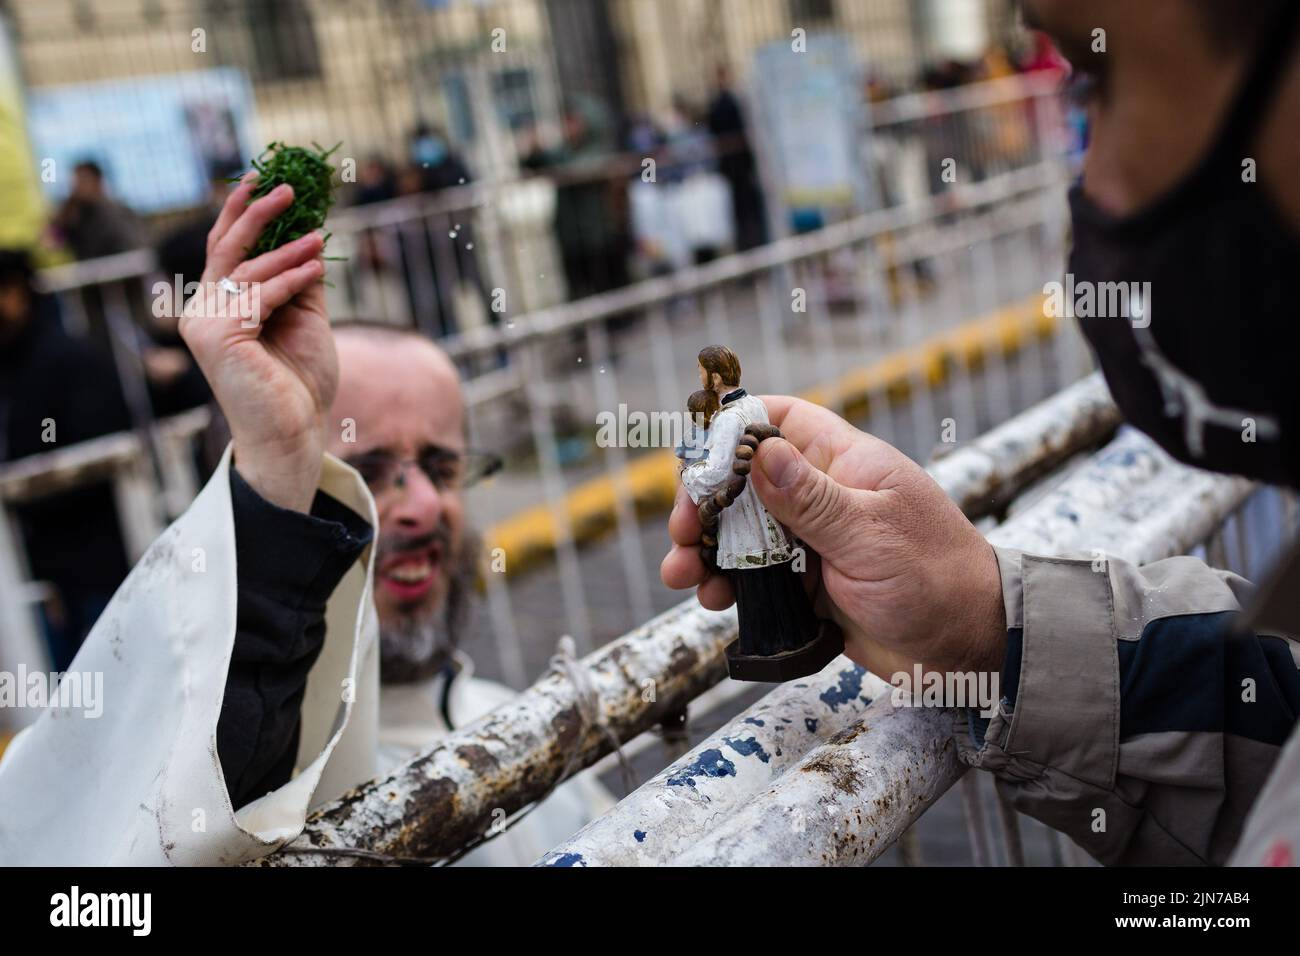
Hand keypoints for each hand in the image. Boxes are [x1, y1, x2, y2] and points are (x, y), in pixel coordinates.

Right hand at [179, 176, 335, 512]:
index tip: (264, 178)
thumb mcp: (305, 318)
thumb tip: (312, 235)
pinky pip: (259, 296)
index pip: (227, 249)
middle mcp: (203, 310)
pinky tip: (316, 267)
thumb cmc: (299, 383)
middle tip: (287, 188)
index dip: (242, 211)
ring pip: (246, 270)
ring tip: (320, 236)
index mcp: (220, 305)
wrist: (294, 433)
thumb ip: (301, 280)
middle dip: (256, 213)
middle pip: (226, 248)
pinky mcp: (216, 338)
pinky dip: (289, 278)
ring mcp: (204, 324)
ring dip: (286, 249)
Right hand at [661, 396, 1006, 682]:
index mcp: (847, 464)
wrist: (968, 651)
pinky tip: (713, 599)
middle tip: (680, 529)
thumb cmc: (937, 580)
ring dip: (707, 549)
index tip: (699, 453)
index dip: (737, 426)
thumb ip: (812, 499)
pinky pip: (755, 577)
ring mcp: (814, 542)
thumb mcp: (870, 536)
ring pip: (744, 533)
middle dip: (706, 503)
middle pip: (747, 482)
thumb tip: (762, 452)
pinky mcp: (808, 585)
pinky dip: (728, 585)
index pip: (784, 420)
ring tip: (682, 573)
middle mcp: (825, 497)